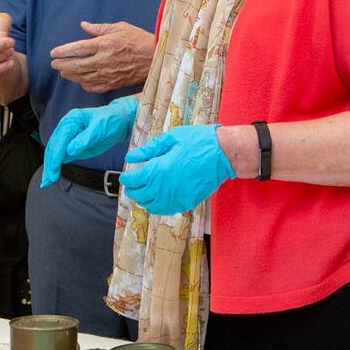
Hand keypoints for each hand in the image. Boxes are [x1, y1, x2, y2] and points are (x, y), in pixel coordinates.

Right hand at [40, 96, 139, 187]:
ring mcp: (68, 137)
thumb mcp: (100, 128)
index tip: (54, 169)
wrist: (118, 123)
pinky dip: (56, 166)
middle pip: (54, 146)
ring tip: (47, 181)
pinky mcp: (73, 146)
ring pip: (55, 153)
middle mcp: (66, 128)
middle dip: (50, 163)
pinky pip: (62, 156)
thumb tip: (70, 150)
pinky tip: (52, 175)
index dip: (56, 155)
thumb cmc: (110, 121)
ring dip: (50, 167)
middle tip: (49, 179)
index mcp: (72, 120)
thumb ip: (85, 139)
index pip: (60, 139)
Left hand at [50, 21, 154, 93]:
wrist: (155, 58)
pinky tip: (80, 81)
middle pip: (76, 65)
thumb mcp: (120, 27)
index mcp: (104, 44)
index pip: (77, 49)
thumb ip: (99, 28)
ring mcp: (108, 74)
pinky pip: (93, 87)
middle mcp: (103, 60)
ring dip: (70, 75)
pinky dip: (84, 85)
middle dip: (61, 65)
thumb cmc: (139, 40)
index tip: (53, 53)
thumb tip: (84, 25)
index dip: (63, 51)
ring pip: (82, 78)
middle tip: (54, 64)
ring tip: (63, 72)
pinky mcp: (113, 84)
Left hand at [118, 124, 235, 215]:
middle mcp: (164, 188)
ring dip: (144, 200)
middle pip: (139, 195)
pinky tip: (157, 200)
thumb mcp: (171, 139)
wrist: (223, 154)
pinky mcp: (186, 203)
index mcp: (158, 170)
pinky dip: (157, 207)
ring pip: (151, 206)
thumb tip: (131, 157)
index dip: (126, 179)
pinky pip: (165, 210)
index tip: (126, 176)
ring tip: (143, 192)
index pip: (133, 181)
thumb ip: (149, 150)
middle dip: (132, 190)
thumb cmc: (197, 141)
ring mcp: (176, 198)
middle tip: (132, 185)